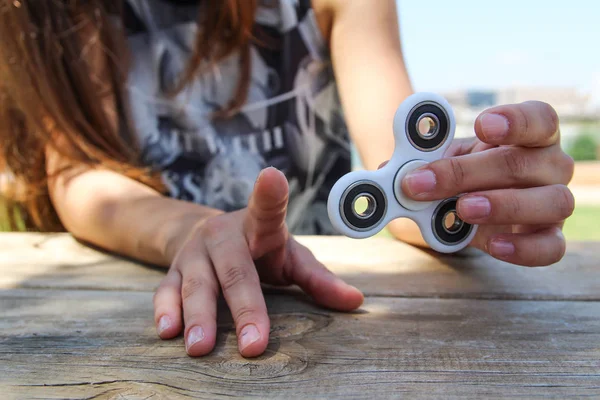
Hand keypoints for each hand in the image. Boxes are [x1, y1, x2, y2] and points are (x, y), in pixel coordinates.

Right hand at [152, 167, 363, 356]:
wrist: (212, 236)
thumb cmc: (261, 250)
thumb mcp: (290, 258)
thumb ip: (319, 279)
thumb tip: (356, 302)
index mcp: (259, 227)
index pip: (268, 210)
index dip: (271, 195)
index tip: (273, 176)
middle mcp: (224, 235)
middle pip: (236, 270)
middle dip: (244, 308)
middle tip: (253, 345)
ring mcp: (195, 253)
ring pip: (197, 284)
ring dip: (199, 316)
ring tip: (201, 348)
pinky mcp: (174, 269)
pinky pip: (166, 290)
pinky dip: (166, 310)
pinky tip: (168, 332)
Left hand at [400, 101, 574, 265]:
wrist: (463, 213)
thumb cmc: (458, 178)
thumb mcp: (439, 163)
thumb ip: (420, 162)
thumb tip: (386, 173)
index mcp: (530, 136)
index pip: (539, 119)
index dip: (515, 120)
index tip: (481, 125)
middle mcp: (550, 165)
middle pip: (525, 163)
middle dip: (469, 172)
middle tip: (426, 182)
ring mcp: (554, 202)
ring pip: (552, 201)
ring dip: (503, 205)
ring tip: (462, 209)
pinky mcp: (549, 238)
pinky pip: (551, 246)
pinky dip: (524, 248)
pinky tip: (493, 245)